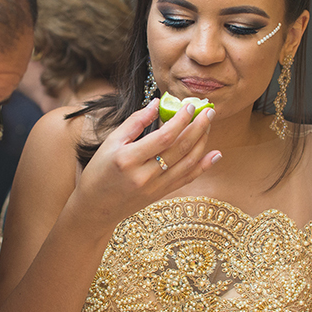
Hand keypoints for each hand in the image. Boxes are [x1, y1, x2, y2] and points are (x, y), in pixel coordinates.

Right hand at [73, 98, 220, 224]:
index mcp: (128, 159)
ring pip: (187, 163)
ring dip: (202, 142)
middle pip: (180, 148)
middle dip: (198, 127)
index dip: (180, 120)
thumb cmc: (99, 171)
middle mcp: (144, 175)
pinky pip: (187, 178)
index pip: (163, 137)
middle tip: (209, 111)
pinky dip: (203, 166)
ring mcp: (155, 187)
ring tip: (209, 125)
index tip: (190, 105)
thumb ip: (134, 123)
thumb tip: (157, 104)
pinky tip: (215, 154)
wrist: (96, 207)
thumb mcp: (110, 143)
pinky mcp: (161, 194)